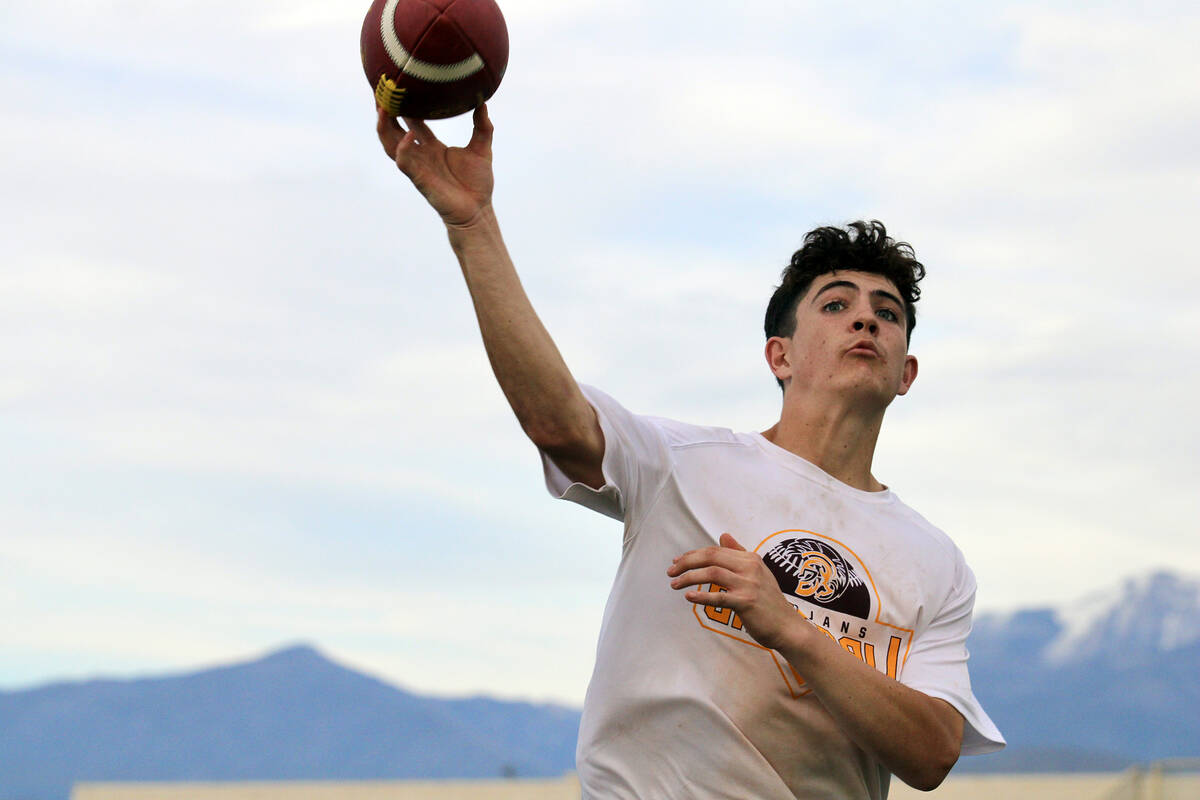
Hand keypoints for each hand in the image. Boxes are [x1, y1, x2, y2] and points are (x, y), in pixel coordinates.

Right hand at [376, 104, 494, 227]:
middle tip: (382, 92)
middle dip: (386, 114)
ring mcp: (418, 167)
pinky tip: (409, 135)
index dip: (405, 107)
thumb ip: (482, 126)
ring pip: (391, 145)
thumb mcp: (482, 148)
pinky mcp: (420, 180)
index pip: (413, 123)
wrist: (478, 210)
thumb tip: (483, 102)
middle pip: (395, 131)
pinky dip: (404, 148)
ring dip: (384, 128)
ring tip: (382, 108)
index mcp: (432, 147)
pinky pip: (405, 163)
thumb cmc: (477, 183)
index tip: (401, 87)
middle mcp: (421, 155)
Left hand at [668, 533, 806, 651]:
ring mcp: (749, 585)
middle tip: (671, 571)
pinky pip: (719, 597)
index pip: (715, 550)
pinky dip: (702, 596)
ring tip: (674, 584)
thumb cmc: (769, 602)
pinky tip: (689, 597)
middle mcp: (750, 568)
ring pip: (712, 573)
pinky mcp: (747, 602)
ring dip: (689, 578)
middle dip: (687, 562)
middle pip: (711, 557)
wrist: (788, 627)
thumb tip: (723, 535)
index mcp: (751, 559)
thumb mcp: (757, 573)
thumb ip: (739, 554)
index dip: (693, 555)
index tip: (677, 561)